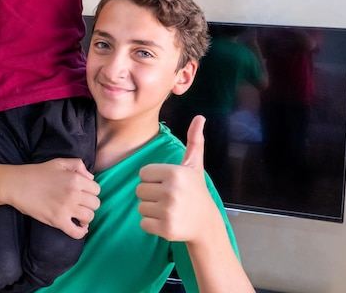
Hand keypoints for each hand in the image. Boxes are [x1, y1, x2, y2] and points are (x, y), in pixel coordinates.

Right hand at [5, 158, 100, 239]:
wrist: (18, 185)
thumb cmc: (38, 172)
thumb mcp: (60, 162)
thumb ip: (78, 165)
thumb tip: (91, 178)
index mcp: (76, 178)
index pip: (96, 189)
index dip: (91, 192)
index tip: (83, 193)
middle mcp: (74, 193)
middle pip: (95, 204)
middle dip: (90, 204)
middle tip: (80, 203)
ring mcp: (66, 208)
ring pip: (89, 217)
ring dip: (86, 217)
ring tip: (78, 214)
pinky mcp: (57, 221)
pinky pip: (77, 232)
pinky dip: (81, 232)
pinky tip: (78, 227)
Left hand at [136, 116, 218, 242]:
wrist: (206, 223)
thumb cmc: (196, 191)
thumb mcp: (194, 165)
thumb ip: (194, 140)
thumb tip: (200, 117)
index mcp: (174, 172)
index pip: (143, 173)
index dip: (153, 179)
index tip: (168, 183)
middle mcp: (171, 190)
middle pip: (139, 190)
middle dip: (151, 194)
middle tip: (168, 197)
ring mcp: (168, 211)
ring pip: (140, 207)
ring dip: (150, 209)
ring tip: (168, 209)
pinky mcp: (166, 228)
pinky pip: (143, 223)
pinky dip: (152, 224)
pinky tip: (167, 221)